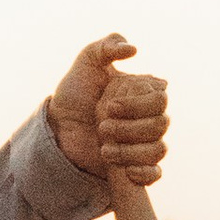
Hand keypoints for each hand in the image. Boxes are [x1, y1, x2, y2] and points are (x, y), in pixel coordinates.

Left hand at [49, 32, 169, 185]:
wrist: (58, 129)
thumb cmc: (75, 94)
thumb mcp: (86, 62)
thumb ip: (107, 46)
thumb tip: (134, 50)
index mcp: (145, 93)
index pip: (161, 98)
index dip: (137, 104)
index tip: (109, 104)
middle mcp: (150, 117)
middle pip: (161, 124)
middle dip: (130, 127)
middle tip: (102, 125)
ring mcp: (145, 142)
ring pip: (159, 149)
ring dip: (131, 150)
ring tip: (104, 148)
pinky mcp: (137, 166)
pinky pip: (155, 173)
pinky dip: (144, 172)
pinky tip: (125, 170)